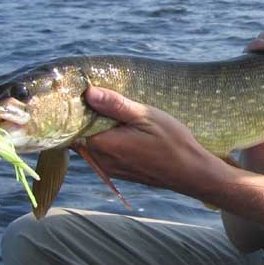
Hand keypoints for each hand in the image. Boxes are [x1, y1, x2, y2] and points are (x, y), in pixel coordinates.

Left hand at [74, 87, 219, 194]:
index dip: (77, 108)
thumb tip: (89, 92)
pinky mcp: (118, 171)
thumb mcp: (146, 116)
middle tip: (105, 99)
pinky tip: (126, 129)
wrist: (190, 172)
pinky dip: (108, 139)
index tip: (87, 93)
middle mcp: (100, 160)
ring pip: (91, 143)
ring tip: (118, 112)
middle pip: (80, 134)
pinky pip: (103, 152)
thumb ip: (115, 105)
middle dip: (88, 117)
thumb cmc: (172, 142)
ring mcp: (109, 168)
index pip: (73, 125)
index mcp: (102, 144)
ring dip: (99, 128)